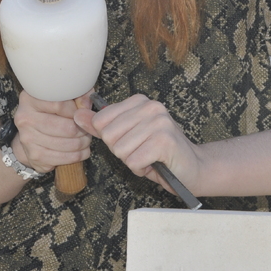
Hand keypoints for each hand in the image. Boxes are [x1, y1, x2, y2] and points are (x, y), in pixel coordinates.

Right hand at [11, 90, 91, 173]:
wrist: (30, 134)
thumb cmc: (49, 113)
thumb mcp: (62, 97)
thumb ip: (77, 95)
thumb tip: (85, 106)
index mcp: (30, 99)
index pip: (60, 104)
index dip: (77, 111)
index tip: (82, 114)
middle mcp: (25, 119)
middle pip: (66, 127)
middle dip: (82, 130)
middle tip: (87, 129)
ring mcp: (28, 139)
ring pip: (67, 144)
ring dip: (82, 143)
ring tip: (85, 139)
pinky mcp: (34, 156)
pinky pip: (64, 158)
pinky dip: (77, 155)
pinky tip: (80, 150)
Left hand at [74, 94, 201, 193]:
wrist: (192, 168)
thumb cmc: (159, 153)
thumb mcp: (127, 136)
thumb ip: (102, 126)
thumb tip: (78, 116)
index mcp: (139, 101)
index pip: (101, 121)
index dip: (112, 139)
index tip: (132, 141)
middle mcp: (151, 107)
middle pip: (109, 136)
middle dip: (122, 152)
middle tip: (142, 151)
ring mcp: (159, 122)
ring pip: (120, 151)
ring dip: (132, 162)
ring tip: (149, 157)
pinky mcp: (165, 141)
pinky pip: (133, 162)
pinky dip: (141, 169)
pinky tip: (155, 164)